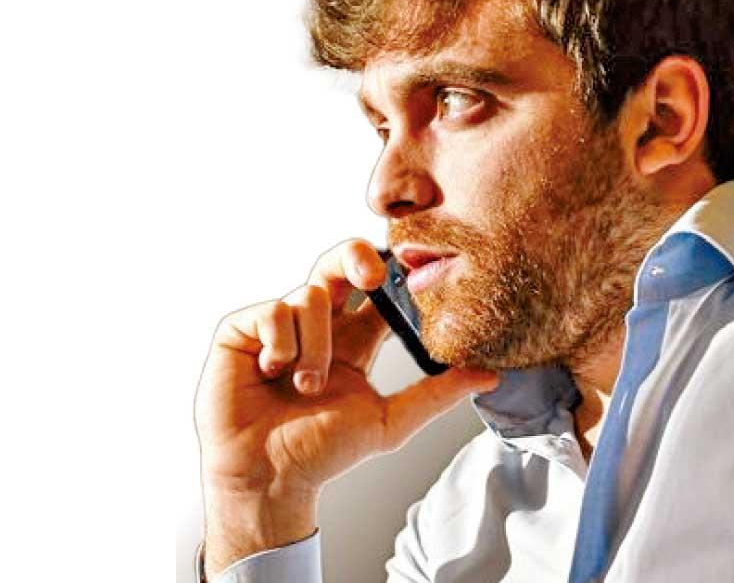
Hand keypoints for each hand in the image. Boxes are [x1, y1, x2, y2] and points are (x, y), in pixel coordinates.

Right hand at [194, 239, 497, 575]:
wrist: (266, 478)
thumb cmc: (319, 454)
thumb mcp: (387, 423)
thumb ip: (435, 394)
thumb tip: (491, 373)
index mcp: (352, 343)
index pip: (376, 296)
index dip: (393, 278)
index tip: (412, 272)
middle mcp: (317, 327)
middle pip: (339, 265)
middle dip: (356, 256)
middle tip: (374, 273)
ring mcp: (278, 326)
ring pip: (310, 297)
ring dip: (316, 345)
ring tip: (306, 386)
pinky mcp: (242, 330)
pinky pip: (273, 311)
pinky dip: (281, 343)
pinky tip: (273, 372)